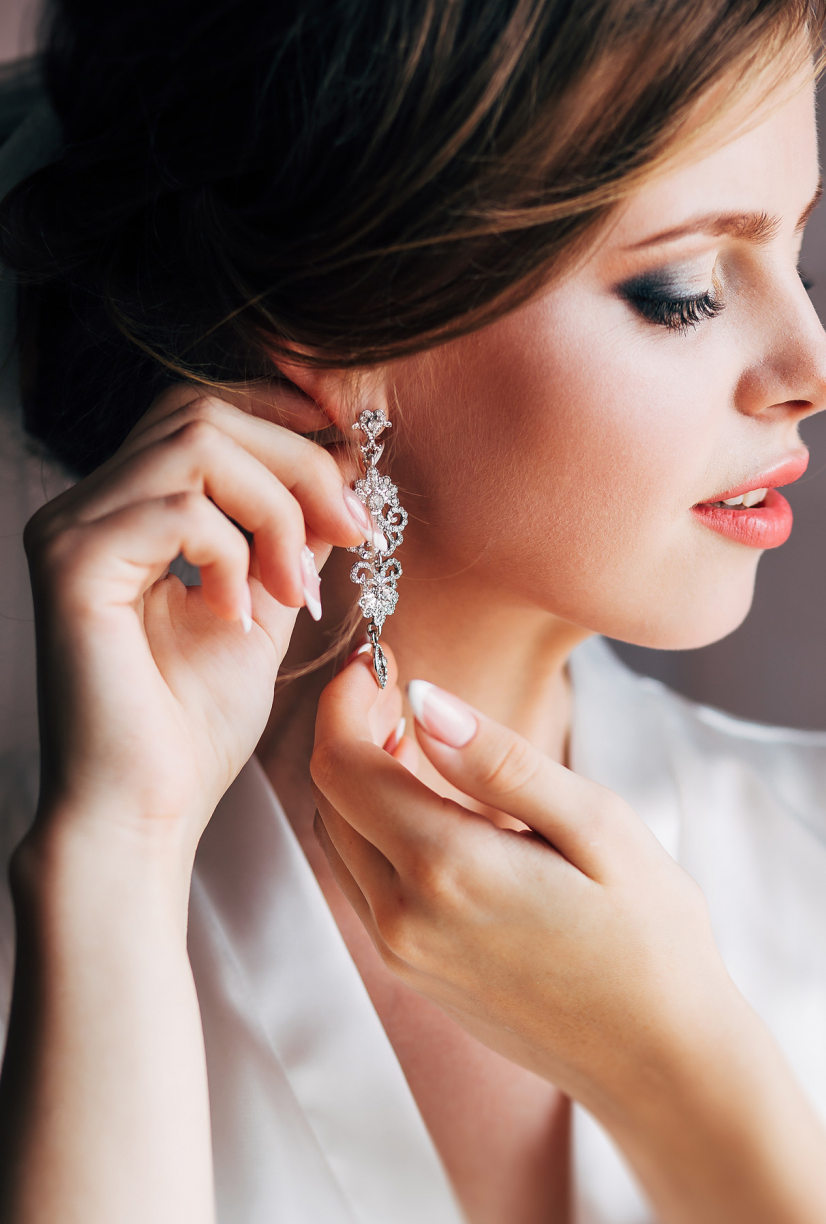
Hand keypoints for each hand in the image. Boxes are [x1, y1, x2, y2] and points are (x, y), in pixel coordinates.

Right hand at [24, 383, 371, 853]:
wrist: (142, 813)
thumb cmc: (194, 730)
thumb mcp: (264, 610)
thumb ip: (290, 538)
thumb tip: (342, 472)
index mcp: (128, 512)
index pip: (201, 411)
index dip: (284, 422)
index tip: (355, 469)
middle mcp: (88, 507)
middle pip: (201, 410)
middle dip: (297, 462)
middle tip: (352, 530)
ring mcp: (73, 530)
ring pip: (195, 445)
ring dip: (276, 509)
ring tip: (295, 588)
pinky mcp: (73, 566)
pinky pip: (177, 510)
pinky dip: (233, 554)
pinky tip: (240, 615)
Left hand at [309, 649, 736, 1114]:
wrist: (661, 1063)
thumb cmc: (650, 939)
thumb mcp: (597, 825)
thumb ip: (501, 762)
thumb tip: (423, 699)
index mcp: (446, 870)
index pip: (343, 766)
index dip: (346, 702)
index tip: (378, 664)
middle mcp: (403, 919)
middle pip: (330, 802)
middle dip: (351, 737)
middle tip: (402, 698)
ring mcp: (403, 956)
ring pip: (343, 845)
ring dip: (365, 788)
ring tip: (427, 751)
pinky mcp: (415, 976)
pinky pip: (368, 887)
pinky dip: (382, 836)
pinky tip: (445, 819)